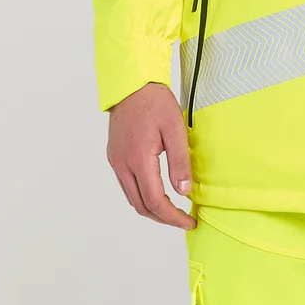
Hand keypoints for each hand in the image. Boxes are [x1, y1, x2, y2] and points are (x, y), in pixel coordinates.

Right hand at [106, 81, 196, 228]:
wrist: (131, 84)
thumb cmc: (155, 102)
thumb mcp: (175, 128)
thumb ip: (180, 162)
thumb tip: (184, 192)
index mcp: (138, 159)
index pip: (155, 201)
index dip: (173, 216)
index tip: (189, 221)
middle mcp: (122, 165)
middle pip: (141, 206)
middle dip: (163, 218)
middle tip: (183, 219)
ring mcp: (115, 161)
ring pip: (132, 198)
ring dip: (151, 208)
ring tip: (173, 209)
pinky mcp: (114, 156)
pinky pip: (127, 185)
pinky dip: (142, 195)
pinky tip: (156, 191)